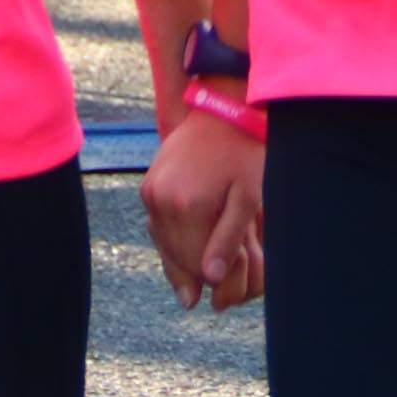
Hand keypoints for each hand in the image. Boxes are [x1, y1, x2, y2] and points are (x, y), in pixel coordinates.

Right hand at [140, 111, 266, 309]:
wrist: (223, 114)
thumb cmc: (244, 156)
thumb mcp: (248, 198)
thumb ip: (228, 240)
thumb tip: (211, 279)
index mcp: (189, 205)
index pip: (196, 265)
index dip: (216, 278)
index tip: (232, 279)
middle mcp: (162, 201)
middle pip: (178, 259)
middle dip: (199, 272)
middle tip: (214, 283)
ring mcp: (150, 193)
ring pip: (165, 246)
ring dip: (184, 260)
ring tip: (200, 271)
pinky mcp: (147, 188)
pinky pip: (158, 228)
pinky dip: (173, 241)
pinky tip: (188, 245)